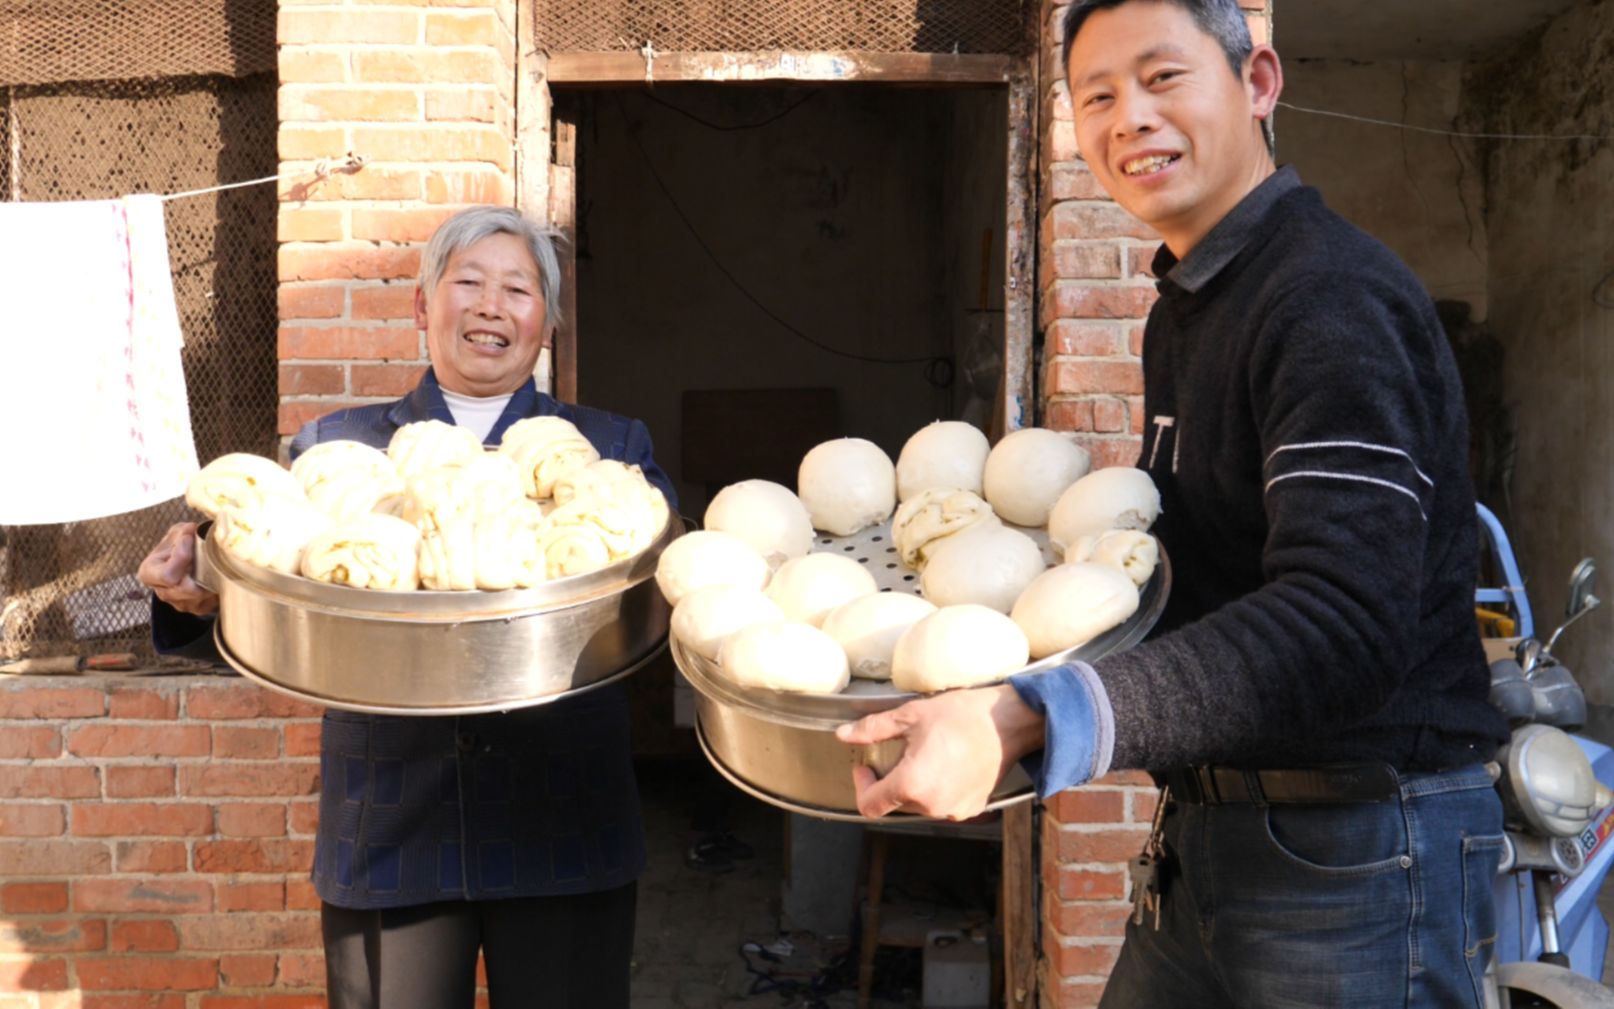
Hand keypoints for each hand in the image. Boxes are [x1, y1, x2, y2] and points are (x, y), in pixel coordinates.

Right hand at [137, 522, 217, 615]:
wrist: (185, 565)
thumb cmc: (176, 549)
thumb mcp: (175, 535)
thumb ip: (181, 532)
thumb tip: (190, 530)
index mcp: (149, 573)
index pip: (167, 575)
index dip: (182, 557)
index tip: (189, 539)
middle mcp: (163, 593)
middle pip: (186, 589)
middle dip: (200, 570)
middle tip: (207, 553)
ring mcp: (181, 604)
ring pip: (203, 595)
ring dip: (210, 578)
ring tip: (211, 562)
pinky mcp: (199, 609)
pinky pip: (213, 599)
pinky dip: (216, 586)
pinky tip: (214, 574)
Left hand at [835, 684, 1044, 819]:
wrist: (1010, 722)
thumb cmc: (963, 716)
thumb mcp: (911, 715)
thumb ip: (873, 729)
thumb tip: (844, 734)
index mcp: (912, 785)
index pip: (870, 805)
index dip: (862, 786)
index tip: (866, 766)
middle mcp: (932, 805)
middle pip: (895, 802)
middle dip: (891, 779)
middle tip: (902, 750)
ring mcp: (954, 811)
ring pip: (920, 803)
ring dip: (916, 784)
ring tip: (929, 753)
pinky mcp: (972, 808)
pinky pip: (943, 803)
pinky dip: (939, 787)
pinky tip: (948, 762)